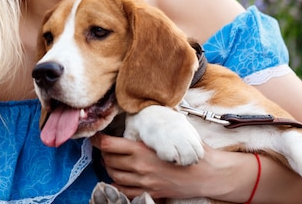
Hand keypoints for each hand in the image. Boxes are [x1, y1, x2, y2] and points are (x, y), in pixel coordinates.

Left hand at [91, 133, 225, 199]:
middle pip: (109, 161)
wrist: (207, 174)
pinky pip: (125, 191)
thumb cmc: (191, 150)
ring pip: (114, 176)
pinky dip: (118, 186)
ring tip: (111, 163)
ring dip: (110, 169)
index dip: (97, 141)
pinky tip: (120, 179)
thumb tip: (147, 108)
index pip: (108, 145)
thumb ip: (156, 125)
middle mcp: (139, 166)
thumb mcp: (173, 131)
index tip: (94, 137)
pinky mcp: (150, 192)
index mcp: (141, 149)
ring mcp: (144, 181)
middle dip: (103, 155)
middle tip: (104, 149)